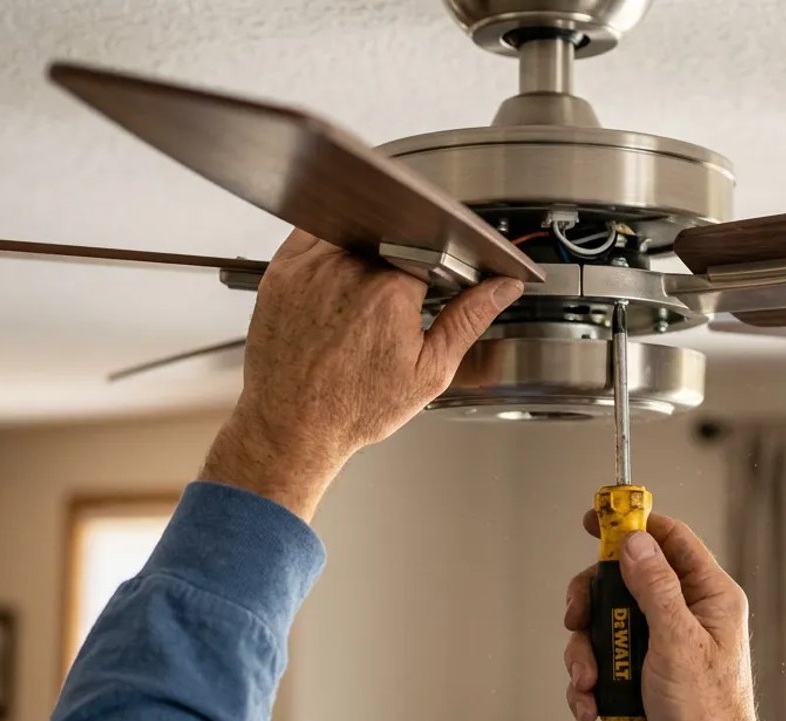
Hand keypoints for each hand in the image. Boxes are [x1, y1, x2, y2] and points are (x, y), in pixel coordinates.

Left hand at [200, 230, 522, 519]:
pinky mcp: (282, 270)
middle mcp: (348, 270)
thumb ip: (469, 320)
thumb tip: (503, 288)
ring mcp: (310, 267)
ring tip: (363, 299)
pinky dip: (330, 246)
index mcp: (390, 290)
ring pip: (353, 229)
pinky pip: (313, 234)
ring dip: (366, 248)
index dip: (436, 265)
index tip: (430, 289)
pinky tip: (335, 284)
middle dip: (401, 258)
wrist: (293, 426)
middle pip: (390, 234)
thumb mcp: (429, 371)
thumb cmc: (354, 407)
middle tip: (394, 304)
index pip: (429, 245)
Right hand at [564, 512, 785, 720]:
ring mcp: (658, 645)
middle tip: (576, 615)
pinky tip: (591, 705)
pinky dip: (587, 682)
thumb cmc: (708, 716)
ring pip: (603, 623)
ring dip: (584, 651)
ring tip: (589, 681)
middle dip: (592, 601)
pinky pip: (599, 661)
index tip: (595, 518)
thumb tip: (636, 543)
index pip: (669, 540)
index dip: (631, 524)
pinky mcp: (637, 675)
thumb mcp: (679, 642)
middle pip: (622, 580)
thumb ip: (656, 588)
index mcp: (708, 597)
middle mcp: (683, 615)